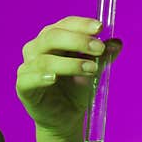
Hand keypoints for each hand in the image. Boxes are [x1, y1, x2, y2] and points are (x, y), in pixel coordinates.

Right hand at [16, 16, 122, 139]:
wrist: (66, 117)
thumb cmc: (75, 89)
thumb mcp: (92, 70)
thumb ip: (102, 56)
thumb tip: (117, 43)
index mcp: (53, 38)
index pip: (65, 24)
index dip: (82, 24)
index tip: (100, 27)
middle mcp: (37, 48)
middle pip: (53, 36)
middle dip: (78, 41)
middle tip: (100, 49)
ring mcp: (28, 67)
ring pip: (45, 59)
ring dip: (70, 63)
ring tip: (91, 68)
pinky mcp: (23, 86)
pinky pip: (28, 78)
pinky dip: (41, 76)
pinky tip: (54, 77)